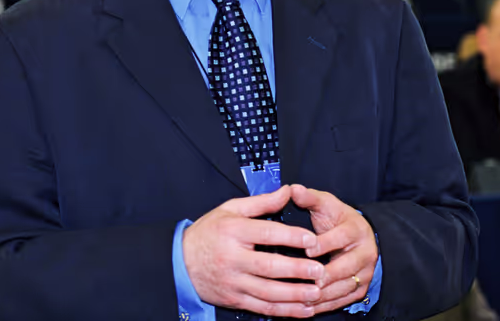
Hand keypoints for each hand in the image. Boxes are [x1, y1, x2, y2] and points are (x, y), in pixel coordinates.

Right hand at [182, 185, 323, 318]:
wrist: (179, 262)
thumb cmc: (208, 232)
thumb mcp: (230, 210)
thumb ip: (262, 202)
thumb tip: (287, 191)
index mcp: (233, 232)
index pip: (267, 234)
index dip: (291, 237)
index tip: (312, 239)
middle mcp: (232, 258)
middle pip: (269, 267)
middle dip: (297, 270)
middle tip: (320, 270)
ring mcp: (233, 282)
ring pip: (268, 292)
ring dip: (295, 295)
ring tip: (316, 293)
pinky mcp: (234, 299)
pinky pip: (262, 307)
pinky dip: (284, 311)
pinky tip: (302, 309)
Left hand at [290, 184, 377, 313]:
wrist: (358, 235)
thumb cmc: (337, 219)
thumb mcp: (326, 205)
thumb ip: (310, 197)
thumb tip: (293, 189)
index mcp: (356, 229)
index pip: (341, 237)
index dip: (325, 244)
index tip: (308, 250)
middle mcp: (365, 252)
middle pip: (347, 266)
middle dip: (328, 274)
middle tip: (311, 281)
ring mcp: (364, 272)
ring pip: (346, 286)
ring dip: (326, 294)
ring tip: (305, 297)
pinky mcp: (360, 288)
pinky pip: (344, 299)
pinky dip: (327, 305)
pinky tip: (309, 307)